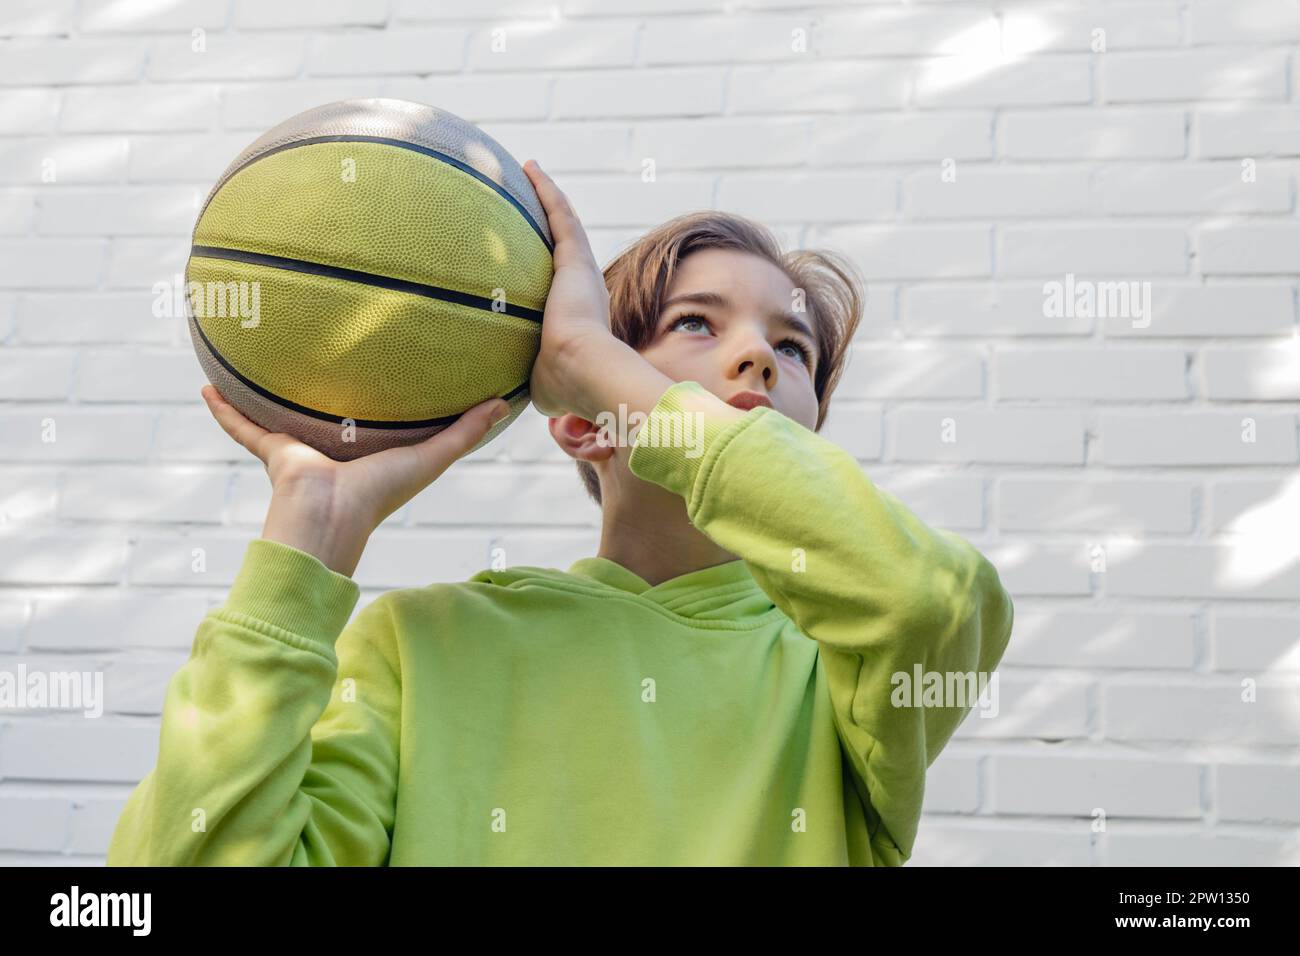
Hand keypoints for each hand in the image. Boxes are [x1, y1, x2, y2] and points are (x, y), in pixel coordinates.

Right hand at [201, 384, 509, 575]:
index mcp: (369, 450)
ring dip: (266, 394)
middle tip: (319, 352)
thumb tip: (503, 403)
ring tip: (256, 360)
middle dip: (323, 388)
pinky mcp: (274, 450)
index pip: (377, 418)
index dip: (383, 401)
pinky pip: (243, 427)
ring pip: (279, 415)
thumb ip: (464, 433)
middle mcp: (333, 447)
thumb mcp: (430, 458)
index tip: (384, 371)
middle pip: (326, 411)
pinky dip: (225, 410)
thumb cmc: (381, 495)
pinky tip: (208, 386)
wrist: (330, 519)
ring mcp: (299, 449)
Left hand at [522, 159, 616, 417]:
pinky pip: (560, 214)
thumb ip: (525, 378)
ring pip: (565, 224)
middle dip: (552, 224)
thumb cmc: (560, 384)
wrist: (580, 369)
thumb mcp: (538, 381)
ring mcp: (582, 271)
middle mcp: (584, 288)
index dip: (551, 269)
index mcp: (577, 316)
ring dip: (549, 197)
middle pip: (566, 247)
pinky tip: (530, 168)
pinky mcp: (576, 258)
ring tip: (531, 172)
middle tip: (536, 201)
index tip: (535, 258)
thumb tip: (503, 397)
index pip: (562, 285)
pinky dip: (547, 190)